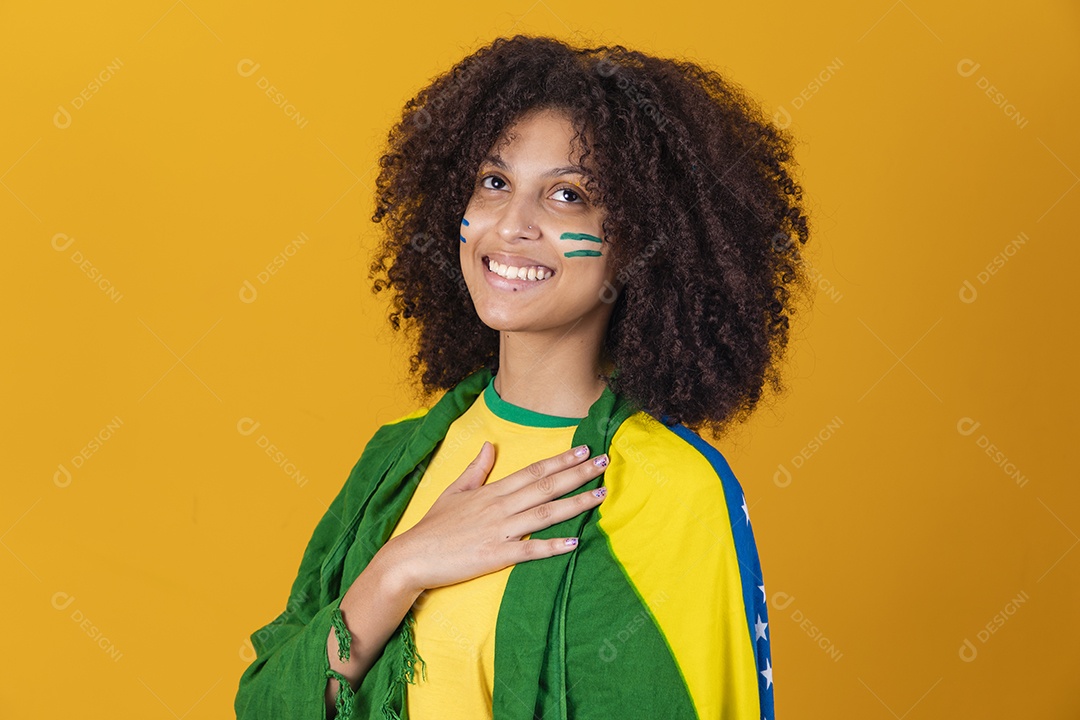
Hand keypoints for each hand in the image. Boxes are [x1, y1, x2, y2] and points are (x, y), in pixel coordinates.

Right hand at [381, 441, 608, 593]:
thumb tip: (488, 445)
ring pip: (544, 514)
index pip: (533, 471)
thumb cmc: (433, 527)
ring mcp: (499, 531)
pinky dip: (552, 546)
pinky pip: (530, 550)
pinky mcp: (495, 556)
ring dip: (575, 504)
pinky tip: (574, 541)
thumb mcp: (453, 492)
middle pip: (545, 487)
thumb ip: (476, 469)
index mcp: (491, 492)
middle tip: (604, 462)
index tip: (584, 450)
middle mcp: (499, 507)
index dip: (560, 460)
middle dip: (577, 473)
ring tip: (600, 495)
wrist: (411, 558)